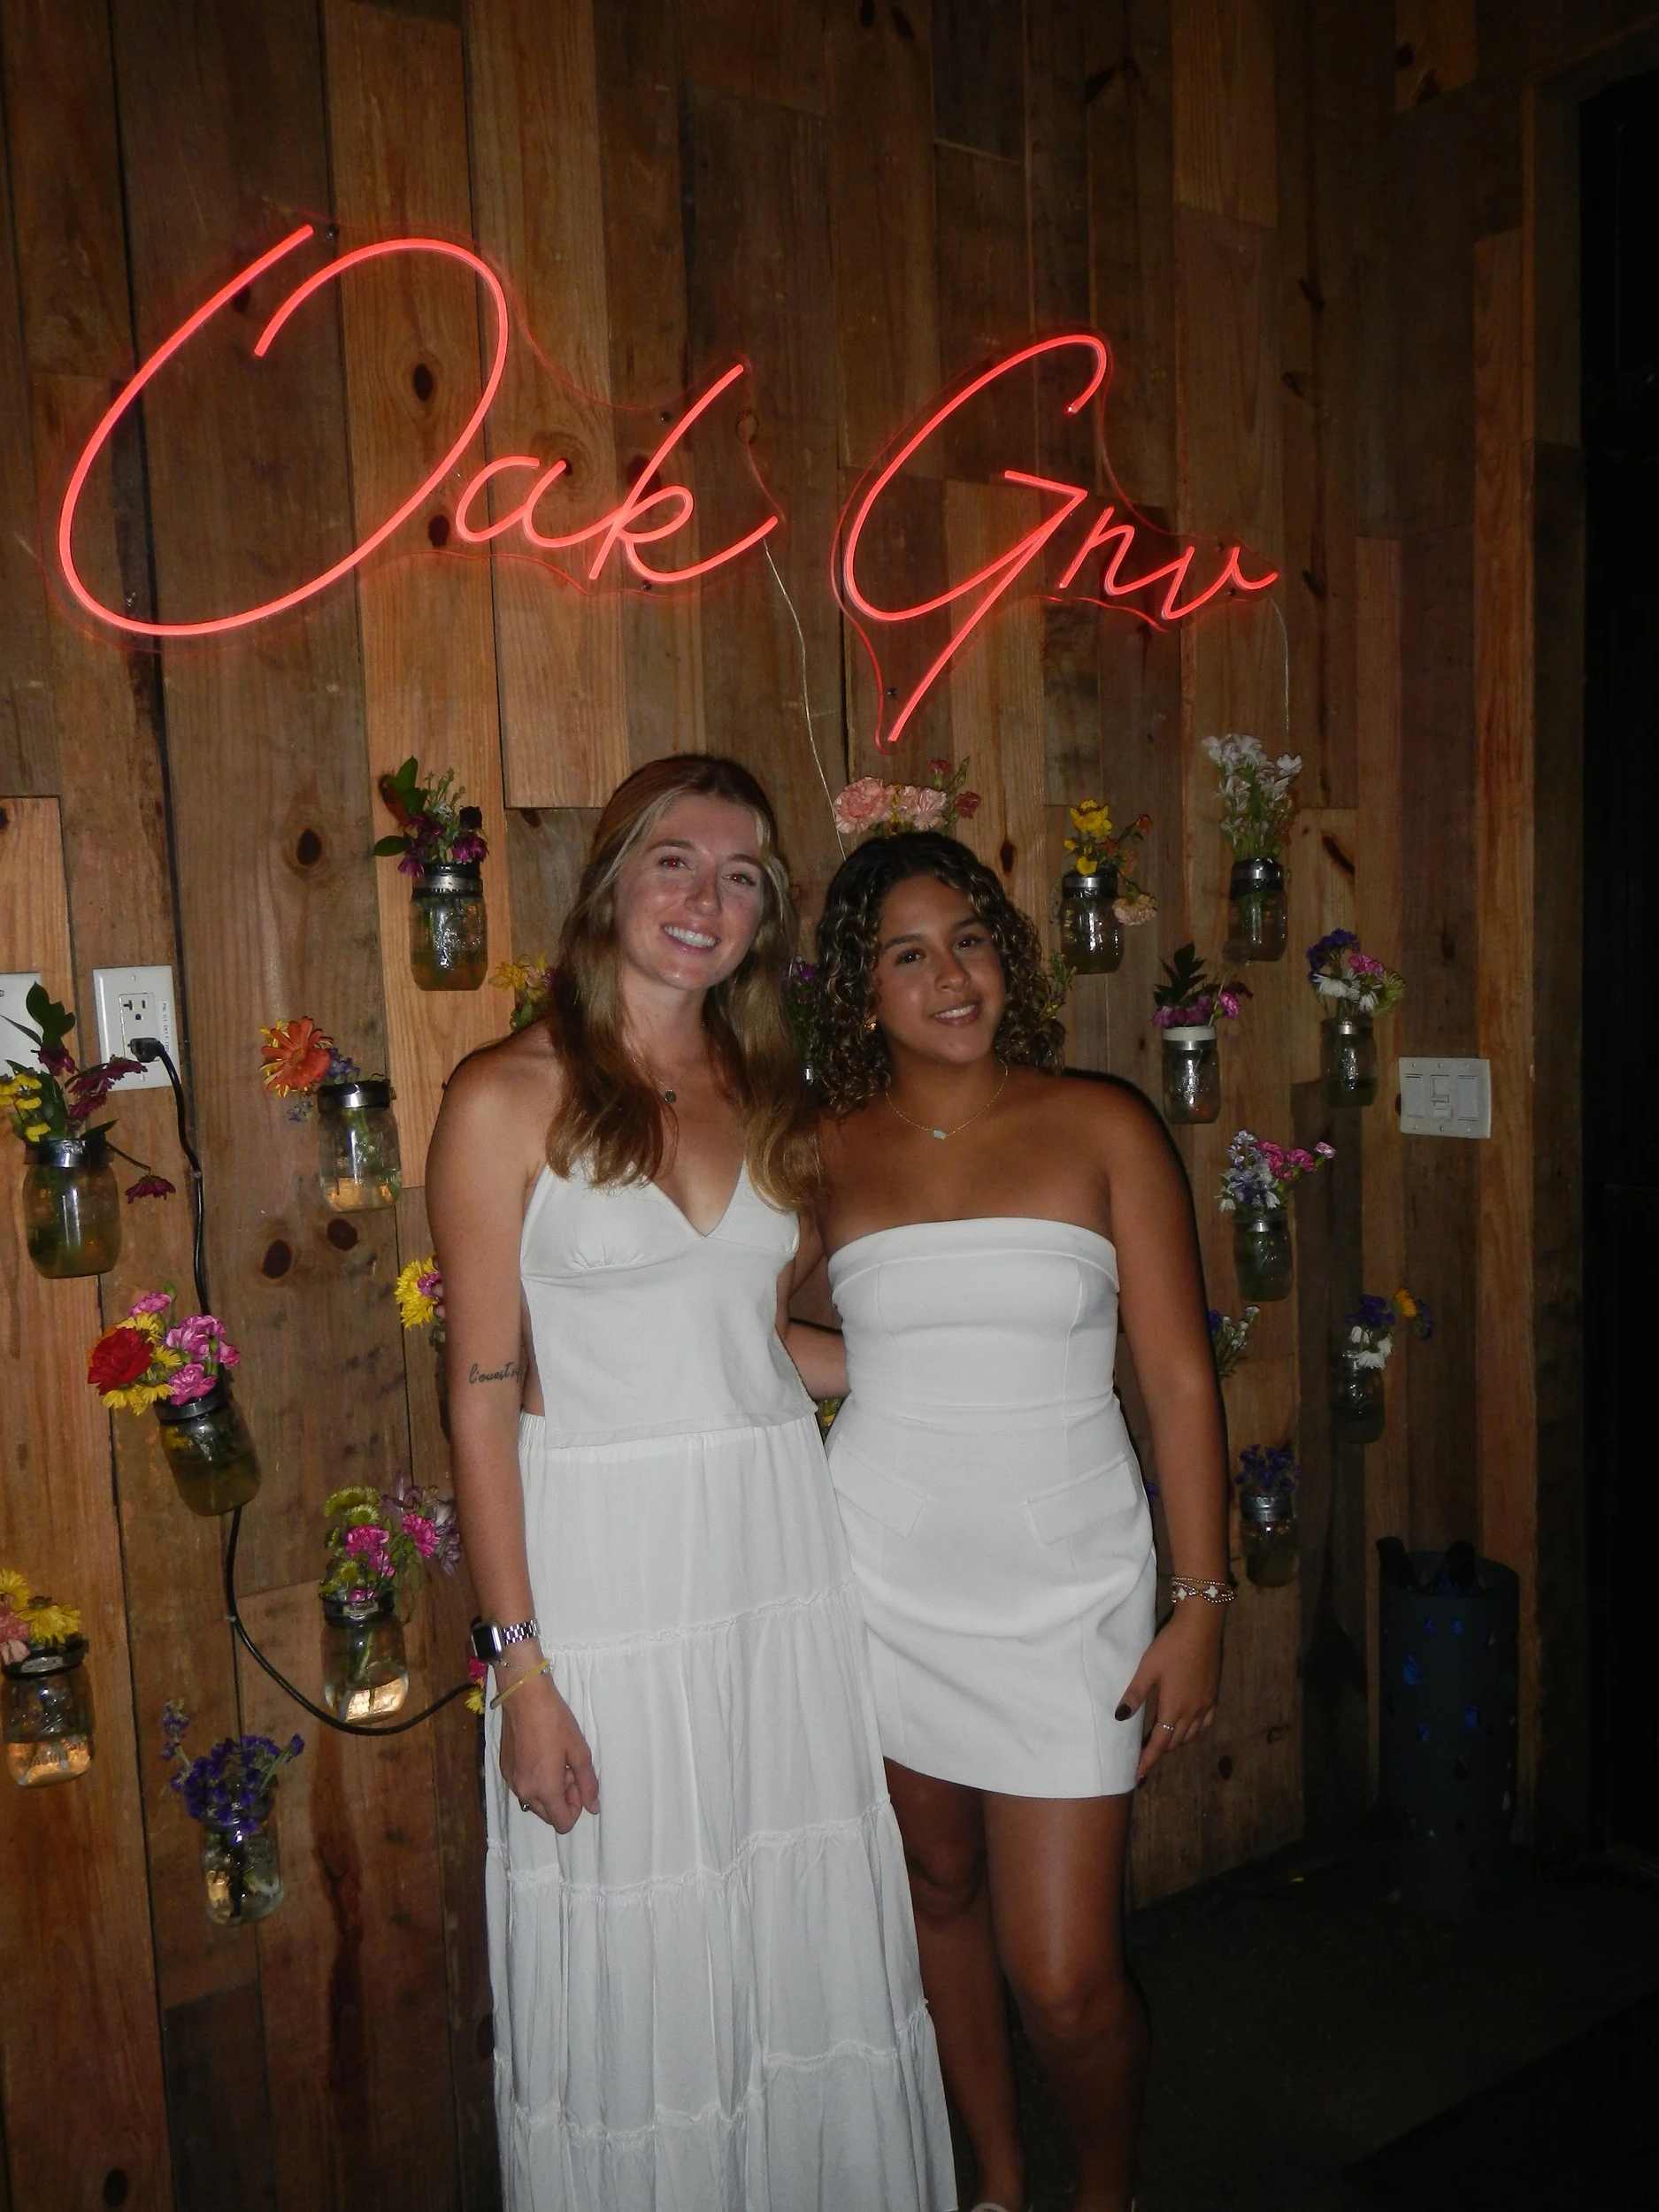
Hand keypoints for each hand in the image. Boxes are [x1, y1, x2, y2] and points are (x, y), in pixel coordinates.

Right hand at [499, 1671, 599, 1831]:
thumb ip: (588, 1783)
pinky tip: (541, 1755)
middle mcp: (524, 1792)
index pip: (562, 1823)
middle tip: (569, 1769)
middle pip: (548, 1816)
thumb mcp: (579, 1751)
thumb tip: (594, 1808)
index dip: (576, 1808)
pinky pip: (524, 1788)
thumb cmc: (555, 1721)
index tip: (578, 1783)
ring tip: (556, 1760)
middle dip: (563, 1799)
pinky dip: (535, 1781)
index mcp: (544, 1790)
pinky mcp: (504, 1770)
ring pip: (535, 1802)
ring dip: (549, 1790)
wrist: (524, 1697)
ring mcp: (511, 1782)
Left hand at [1115, 1599, 1223, 1781]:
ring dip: (1176, 1742)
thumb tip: (1120, 1717)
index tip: (1137, 1774)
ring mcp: (1206, 1703)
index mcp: (1174, 1708)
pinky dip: (1195, 1730)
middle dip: (1160, 1751)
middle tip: (1144, 1755)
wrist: (1203, 1627)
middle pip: (1175, 1741)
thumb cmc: (1171, 1645)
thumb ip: (1135, 1693)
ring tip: (1163, 1742)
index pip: (1159, 1743)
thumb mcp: (1148, 1668)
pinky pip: (1206, 1722)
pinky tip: (1190, 1726)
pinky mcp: (1214, 1694)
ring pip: (1191, 1734)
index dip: (1147, 1760)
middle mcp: (1193, 1711)